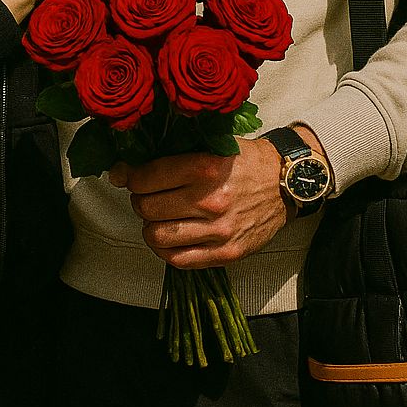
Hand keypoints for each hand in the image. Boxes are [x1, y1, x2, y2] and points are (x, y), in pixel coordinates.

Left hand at [111, 128, 327, 267]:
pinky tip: (170, 238)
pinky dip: (165, 250)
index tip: (135, 177)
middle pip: (147, 208)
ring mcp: (219, 230)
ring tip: (160, 218)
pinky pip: (178, 260)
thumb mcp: (210, 146)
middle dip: (141, 201)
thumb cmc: (245, 162)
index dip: (132, 178)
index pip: (145, 178)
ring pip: (157, 236)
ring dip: (151, 227)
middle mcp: (211, 200)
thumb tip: (120, 173)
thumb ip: (167, 157)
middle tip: (150, 196)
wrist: (287, 183)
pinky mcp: (227, 253)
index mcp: (205, 167)